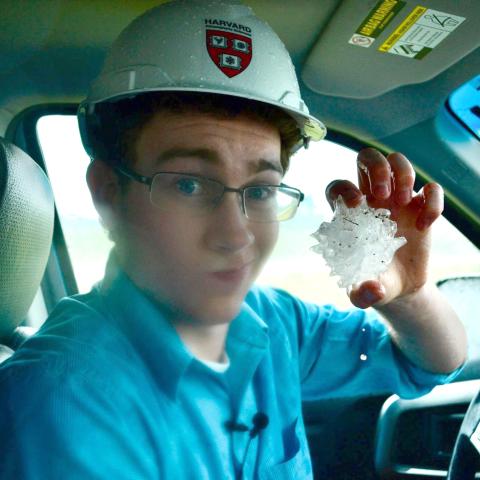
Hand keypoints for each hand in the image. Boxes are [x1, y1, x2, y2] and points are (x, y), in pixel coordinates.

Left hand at [325, 148, 442, 308]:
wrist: (399, 287)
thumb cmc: (373, 282)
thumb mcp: (363, 293)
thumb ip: (361, 293)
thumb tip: (372, 288)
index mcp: (349, 214)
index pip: (338, 187)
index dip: (344, 189)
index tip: (356, 205)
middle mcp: (371, 200)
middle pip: (368, 158)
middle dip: (376, 168)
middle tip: (382, 195)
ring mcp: (397, 201)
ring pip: (398, 162)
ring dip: (403, 174)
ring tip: (403, 203)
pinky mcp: (421, 208)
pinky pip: (430, 188)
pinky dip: (432, 199)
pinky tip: (424, 224)